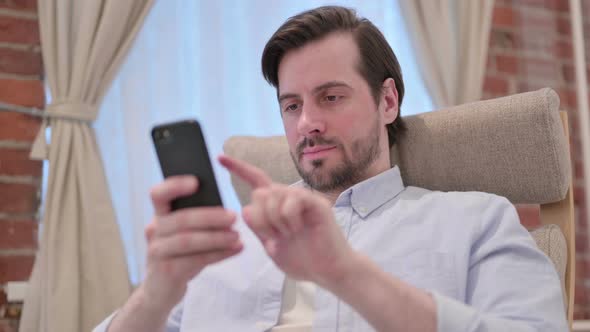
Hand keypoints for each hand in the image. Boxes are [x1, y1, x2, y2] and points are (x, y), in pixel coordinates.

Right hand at [141, 175, 242, 309]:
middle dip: (210, 216)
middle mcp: (155, 230)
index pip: (158, 194)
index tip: (196, 182)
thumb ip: (194, 218)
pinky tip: (236, 249)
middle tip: (233, 216)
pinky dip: (219, 254)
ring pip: (188, 240)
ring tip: (237, 236)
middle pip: (181, 219)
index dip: (175, 185)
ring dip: (216, 237)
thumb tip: (222, 205)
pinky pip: (195, 260)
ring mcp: (158, 251)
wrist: (161, 290)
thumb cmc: (178, 254)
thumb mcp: (182, 233)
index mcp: (159, 215)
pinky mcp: (167, 271)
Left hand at [219, 155, 354, 286]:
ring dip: (275, 220)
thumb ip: (258, 228)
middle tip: (274, 235)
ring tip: (289, 234)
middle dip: (261, 218)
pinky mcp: (315, 203)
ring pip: (272, 195)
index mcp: (275, 207)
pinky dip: (289, 218)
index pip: (255, 182)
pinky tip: (298, 229)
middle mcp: (287, 198)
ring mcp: (302, 199)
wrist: (327, 271)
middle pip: (259, 192)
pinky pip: (291, 201)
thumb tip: (245, 209)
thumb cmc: (302, 260)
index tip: (219, 158)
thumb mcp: (271, 246)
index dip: (238, 169)